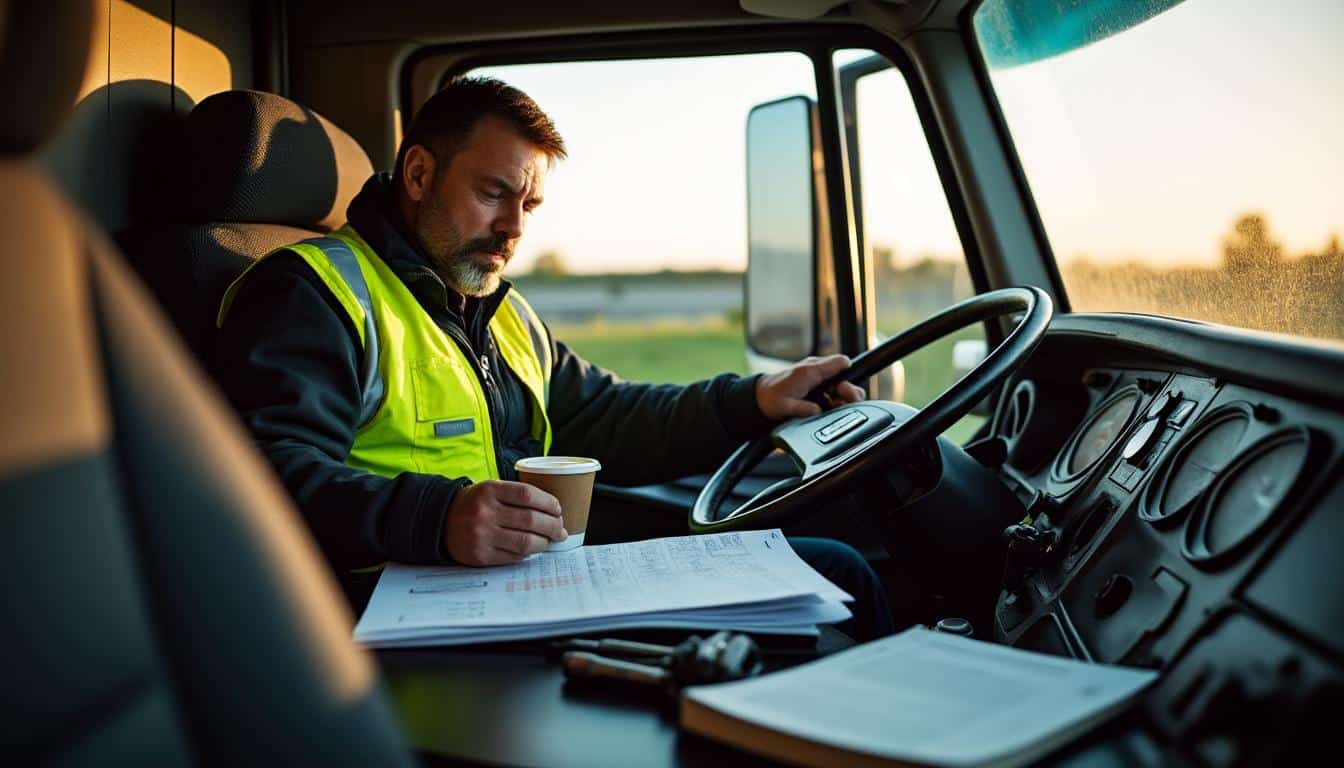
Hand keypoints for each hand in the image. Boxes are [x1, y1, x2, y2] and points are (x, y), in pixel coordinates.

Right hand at [445, 480, 566, 565]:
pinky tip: (531, 549)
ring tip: (549, 541)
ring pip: (526, 542)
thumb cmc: (474, 504)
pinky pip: (514, 556)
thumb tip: (552, 512)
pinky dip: (527, 553)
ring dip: (544, 542)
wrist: (441, 521)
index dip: (549, 503)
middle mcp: (485, 512)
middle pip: (531, 520)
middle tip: (560, 530)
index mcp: (489, 491)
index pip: (528, 495)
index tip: (558, 509)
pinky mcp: (481, 555)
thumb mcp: (490, 489)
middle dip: (553, 526)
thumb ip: (516, 496)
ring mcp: (482, 535)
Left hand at [755, 354, 865, 420]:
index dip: (848, 377)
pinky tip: (825, 406)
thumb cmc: (772, 398)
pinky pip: (833, 387)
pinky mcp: (816, 382)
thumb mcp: (785, 406)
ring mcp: (817, 375)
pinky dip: (833, 398)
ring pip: (841, 383)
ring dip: (840, 397)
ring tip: (831, 406)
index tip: (843, 391)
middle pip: (846, 376)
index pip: (842, 363)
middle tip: (838, 403)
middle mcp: (816, 369)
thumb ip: (803, 408)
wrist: (762, 397)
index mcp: (811, 370)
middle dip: (848, 391)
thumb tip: (818, 410)